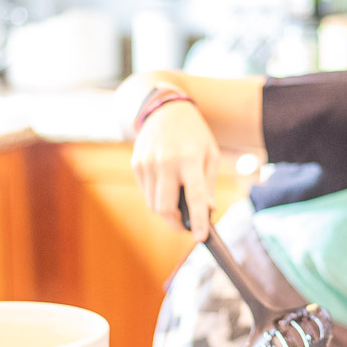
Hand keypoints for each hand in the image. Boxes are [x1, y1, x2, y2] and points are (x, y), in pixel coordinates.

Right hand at [130, 100, 219, 240]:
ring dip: (166, 212)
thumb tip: (208, 210)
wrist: (165, 109)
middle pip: (165, 207)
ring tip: (178, 205)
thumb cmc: (194, 134)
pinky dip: (157, 197)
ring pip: (153, 204)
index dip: (198, 220)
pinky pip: (146, 193)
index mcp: (189, 158)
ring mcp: (147, 163)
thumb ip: (209, 184)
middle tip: (187, 226)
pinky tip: (166, 186)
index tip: (200, 238)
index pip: (195, 196)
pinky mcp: (136, 164)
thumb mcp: (210, 154)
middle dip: (176, 223)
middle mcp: (165, 161)